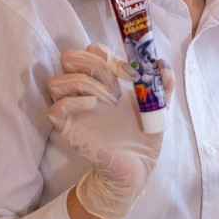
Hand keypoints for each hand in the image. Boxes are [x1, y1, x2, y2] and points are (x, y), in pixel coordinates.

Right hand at [47, 43, 172, 218]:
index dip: (108, 54)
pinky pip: (54, 109)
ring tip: (109, 99)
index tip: (130, 73)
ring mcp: (75, 111)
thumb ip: (164, 83)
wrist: (139, 166)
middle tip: (115, 83)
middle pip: (69, 59)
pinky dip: (72, 102)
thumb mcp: (159, 106)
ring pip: (56, 82)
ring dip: (84, 83)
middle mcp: (86, 92)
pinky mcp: (69, 130)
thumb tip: (162, 62)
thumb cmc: (145, 136)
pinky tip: (93, 106)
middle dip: (92, 63)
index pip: (90, 51)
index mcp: (105, 82)